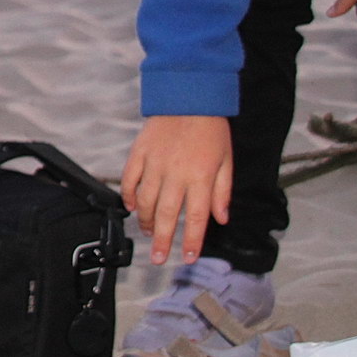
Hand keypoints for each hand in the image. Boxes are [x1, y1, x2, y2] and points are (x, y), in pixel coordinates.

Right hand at [120, 115, 232, 265]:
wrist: (189, 97)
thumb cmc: (210, 128)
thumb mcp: (226, 161)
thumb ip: (222, 191)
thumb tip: (221, 217)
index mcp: (200, 177)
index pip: (197, 217)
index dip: (193, 240)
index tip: (190, 256)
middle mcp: (176, 174)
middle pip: (167, 215)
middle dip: (163, 240)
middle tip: (158, 259)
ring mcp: (155, 164)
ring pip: (147, 201)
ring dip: (147, 221)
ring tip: (149, 233)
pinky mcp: (140, 153)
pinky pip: (130, 179)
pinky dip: (130, 196)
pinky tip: (133, 207)